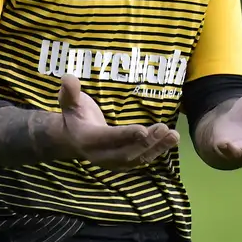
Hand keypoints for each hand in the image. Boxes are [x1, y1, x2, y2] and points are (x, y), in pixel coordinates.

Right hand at [57, 75, 179, 169]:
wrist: (72, 138)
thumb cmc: (74, 115)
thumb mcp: (69, 101)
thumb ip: (70, 91)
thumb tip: (67, 77)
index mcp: (87, 139)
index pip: (108, 138)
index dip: (125, 135)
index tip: (143, 130)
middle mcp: (100, 155)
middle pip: (126, 152)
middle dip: (146, 142)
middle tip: (164, 128)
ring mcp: (113, 162)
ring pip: (137, 158)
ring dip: (157, 148)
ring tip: (173, 135)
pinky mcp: (123, 164)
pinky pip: (142, 160)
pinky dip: (158, 151)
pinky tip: (171, 140)